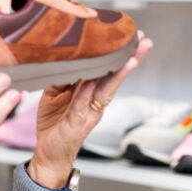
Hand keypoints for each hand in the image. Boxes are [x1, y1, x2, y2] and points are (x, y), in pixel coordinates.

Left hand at [30, 32, 154, 188]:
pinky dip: (90, 90)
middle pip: (115, 76)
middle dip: (130, 58)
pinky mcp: (79, 122)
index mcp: (90, 94)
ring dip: (119, 73)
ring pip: (107, 88)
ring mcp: (90, 112)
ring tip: (132, 58)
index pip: (106, 70)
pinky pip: (84, 103)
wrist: (48, 153)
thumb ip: (63, 79)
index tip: (129, 37)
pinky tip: (96, 78)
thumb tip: (65, 59)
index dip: (117, 55)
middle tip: (142, 41)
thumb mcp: (54, 95)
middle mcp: (95, 102)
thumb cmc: (54, 125)